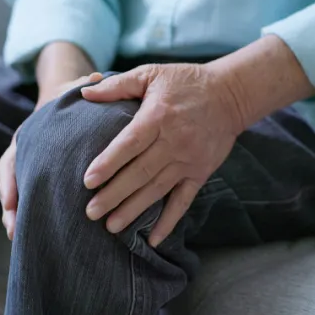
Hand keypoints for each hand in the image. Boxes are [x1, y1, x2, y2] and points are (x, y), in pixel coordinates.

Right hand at [0, 72, 103, 238]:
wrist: (61, 105)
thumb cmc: (68, 100)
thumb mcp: (73, 90)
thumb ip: (81, 86)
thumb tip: (95, 79)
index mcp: (27, 138)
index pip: (10, 163)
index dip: (9, 184)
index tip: (10, 202)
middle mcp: (23, 157)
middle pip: (11, 187)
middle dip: (11, 209)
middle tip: (14, 231)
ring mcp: (30, 170)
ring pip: (19, 198)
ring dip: (20, 219)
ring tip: (22, 240)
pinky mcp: (41, 180)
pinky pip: (34, 201)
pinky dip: (33, 217)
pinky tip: (40, 237)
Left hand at [79, 64, 246, 246]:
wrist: (230, 94)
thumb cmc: (184, 82)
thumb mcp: (151, 74)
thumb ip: (117, 85)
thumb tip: (84, 92)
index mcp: (158, 116)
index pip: (129, 144)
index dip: (108, 163)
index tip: (88, 180)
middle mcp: (174, 142)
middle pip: (139, 173)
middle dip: (114, 195)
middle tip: (90, 212)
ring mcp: (188, 160)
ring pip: (157, 190)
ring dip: (133, 210)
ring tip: (111, 227)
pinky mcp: (200, 173)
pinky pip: (183, 201)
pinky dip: (168, 222)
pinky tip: (152, 240)